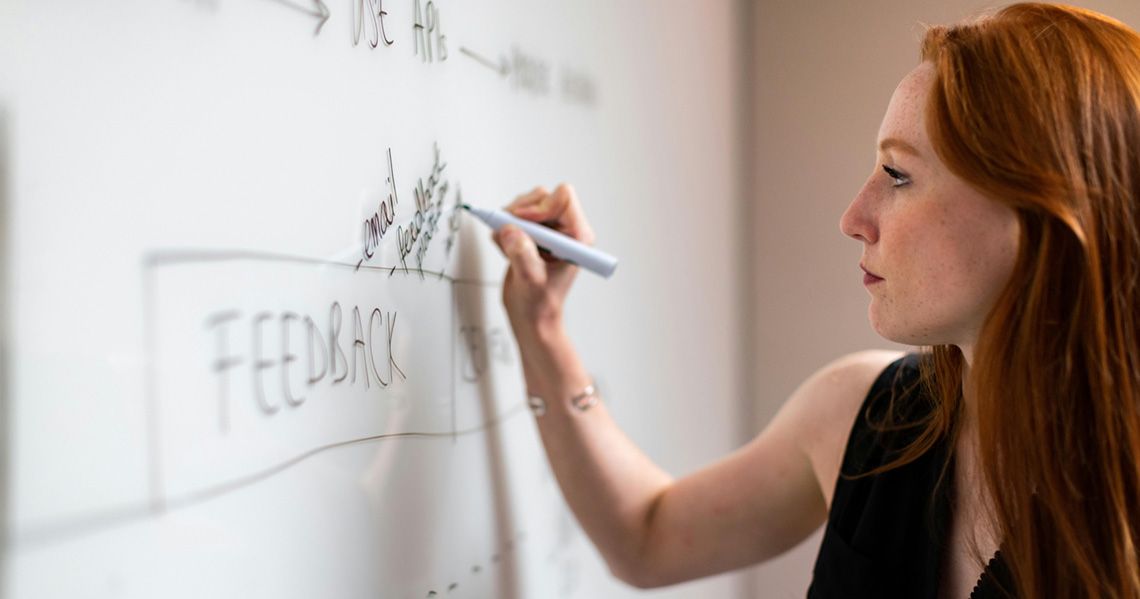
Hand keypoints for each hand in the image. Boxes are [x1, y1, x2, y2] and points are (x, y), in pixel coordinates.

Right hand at [492, 184, 594, 340]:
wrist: (532, 316)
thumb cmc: (540, 304)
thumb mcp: (531, 280)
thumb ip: (522, 254)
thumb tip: (510, 230)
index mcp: (577, 237)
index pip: (563, 198)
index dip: (540, 207)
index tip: (523, 224)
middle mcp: (565, 230)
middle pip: (542, 197)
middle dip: (521, 212)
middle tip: (509, 232)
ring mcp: (548, 231)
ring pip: (526, 204)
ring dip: (510, 221)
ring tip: (507, 246)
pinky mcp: (532, 234)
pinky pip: (514, 216)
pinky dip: (504, 229)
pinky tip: (505, 249)